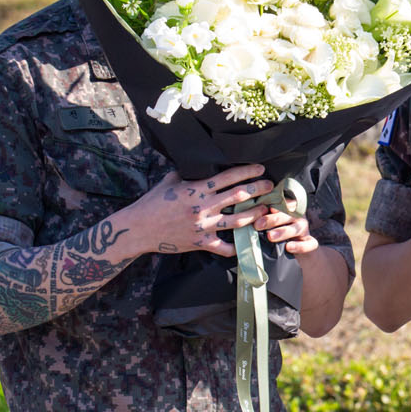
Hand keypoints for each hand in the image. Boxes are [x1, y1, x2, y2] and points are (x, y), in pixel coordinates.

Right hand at [127, 165, 274, 257]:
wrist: (139, 228)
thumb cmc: (152, 202)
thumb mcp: (169, 181)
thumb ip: (187, 173)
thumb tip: (200, 164)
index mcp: (196, 189)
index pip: (227, 177)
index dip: (247, 172)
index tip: (261, 168)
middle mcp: (202, 207)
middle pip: (237, 196)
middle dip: (257, 190)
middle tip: (271, 187)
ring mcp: (203, 226)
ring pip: (237, 221)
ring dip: (254, 214)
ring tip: (266, 210)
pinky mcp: (200, 243)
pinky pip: (223, 247)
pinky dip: (236, 247)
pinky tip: (247, 244)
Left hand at [256, 194, 317, 254]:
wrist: (297, 252)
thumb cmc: (277, 233)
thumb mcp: (269, 224)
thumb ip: (260, 217)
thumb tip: (243, 216)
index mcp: (288, 208)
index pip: (283, 202)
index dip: (274, 204)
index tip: (263, 208)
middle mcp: (297, 216)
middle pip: (288, 214)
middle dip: (272, 219)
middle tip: (258, 224)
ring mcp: (305, 230)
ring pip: (298, 227)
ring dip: (283, 231)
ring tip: (270, 236)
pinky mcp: (311, 244)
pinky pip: (309, 244)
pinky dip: (300, 246)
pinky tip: (288, 247)